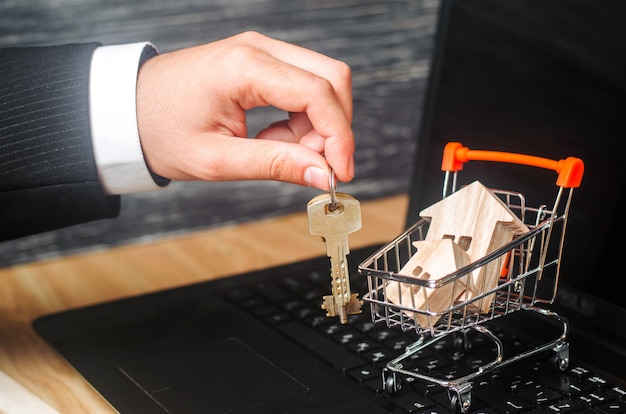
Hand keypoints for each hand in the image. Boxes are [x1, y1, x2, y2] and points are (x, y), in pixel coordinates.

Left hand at [136, 31, 353, 189]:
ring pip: (321, 80)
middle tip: (314, 164)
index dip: (339, 137)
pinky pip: (301, 83)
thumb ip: (274, 165)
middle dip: (334, 126)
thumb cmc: (160, 131)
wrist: (126, 111)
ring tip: (283, 150)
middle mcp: (258, 48)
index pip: (318, 94)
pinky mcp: (258, 60)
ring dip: (318, 122)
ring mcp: (259, 50)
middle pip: (331, 77)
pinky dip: (303, 115)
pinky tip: (276, 136)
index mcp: (245, 67)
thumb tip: (322, 175)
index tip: (340, 174)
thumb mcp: (217, 160)